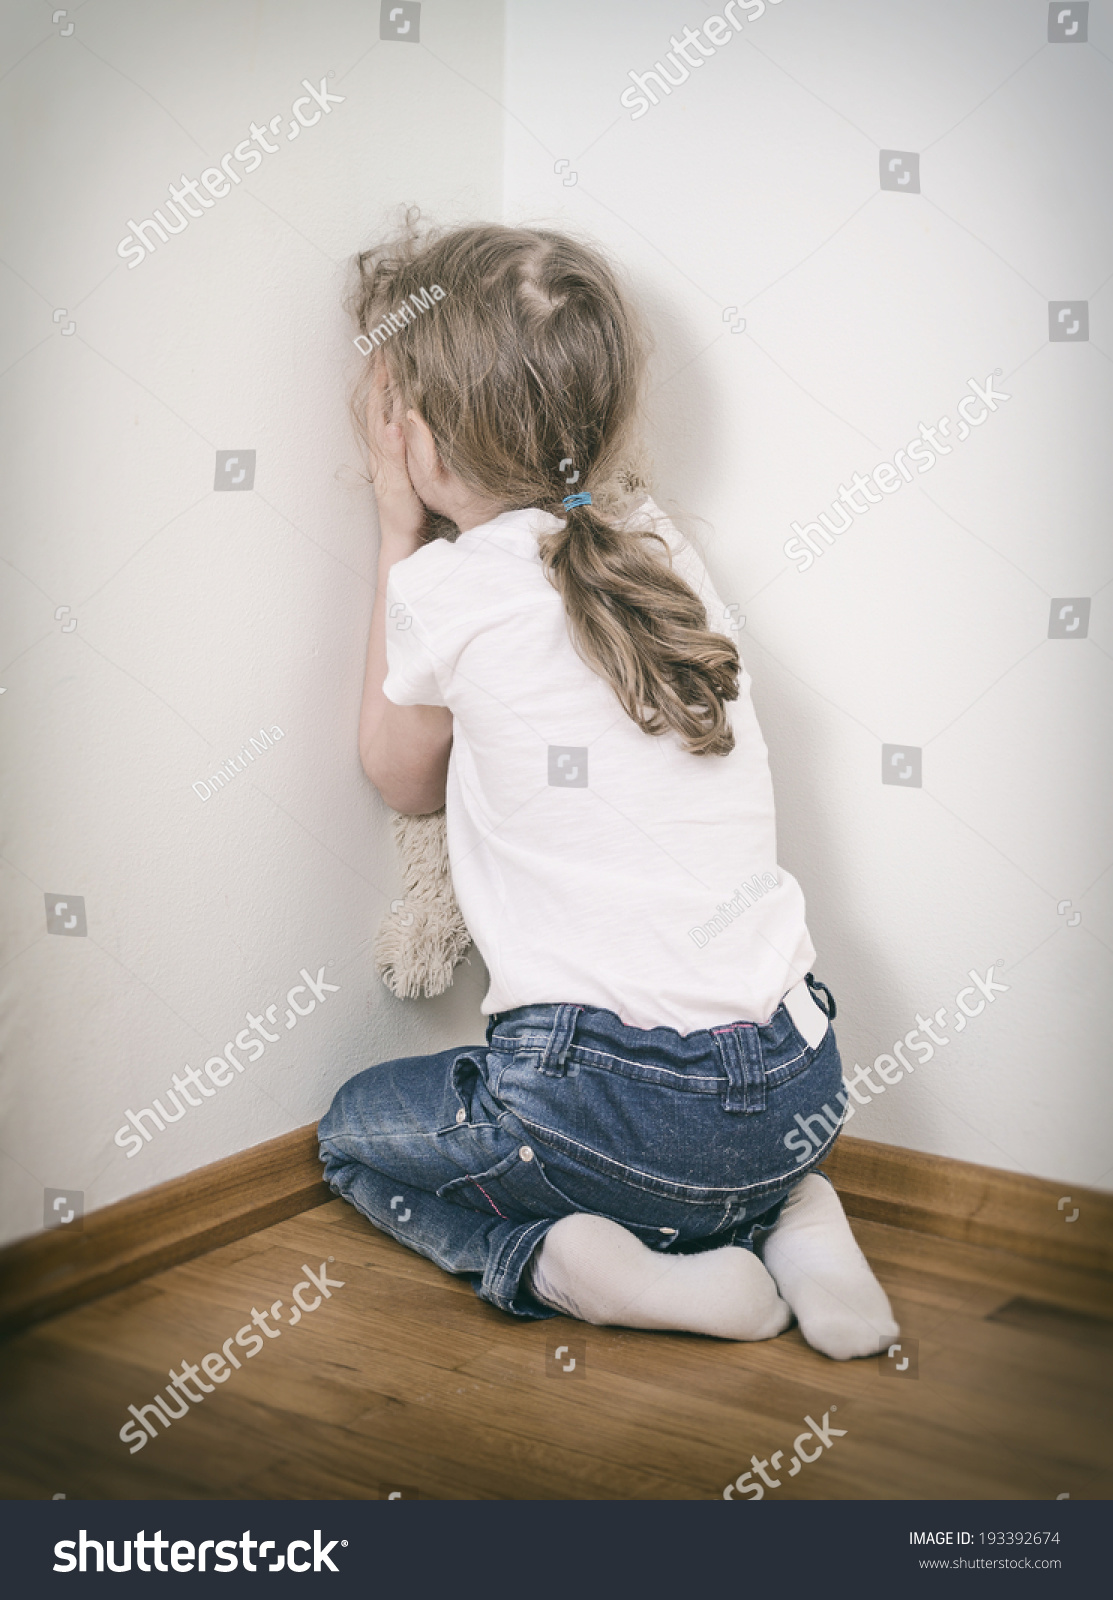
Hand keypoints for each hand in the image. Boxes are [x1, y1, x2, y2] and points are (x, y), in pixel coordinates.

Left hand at [366, 369, 427, 549]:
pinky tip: (408, 402)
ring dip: (390, 388)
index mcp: (381, 451)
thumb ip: (395, 457)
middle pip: (379, 404)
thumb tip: (392, 425)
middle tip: (387, 349)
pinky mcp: (398, 461)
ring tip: (395, 366)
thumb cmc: (402, 517)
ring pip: (387, 413)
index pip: (378, 407)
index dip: (382, 380)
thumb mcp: (399, 488)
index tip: (385, 353)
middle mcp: (382, 449)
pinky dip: (400, 407)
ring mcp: (389, 455)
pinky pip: (397, 425)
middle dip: (382, 376)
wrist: (401, 538)